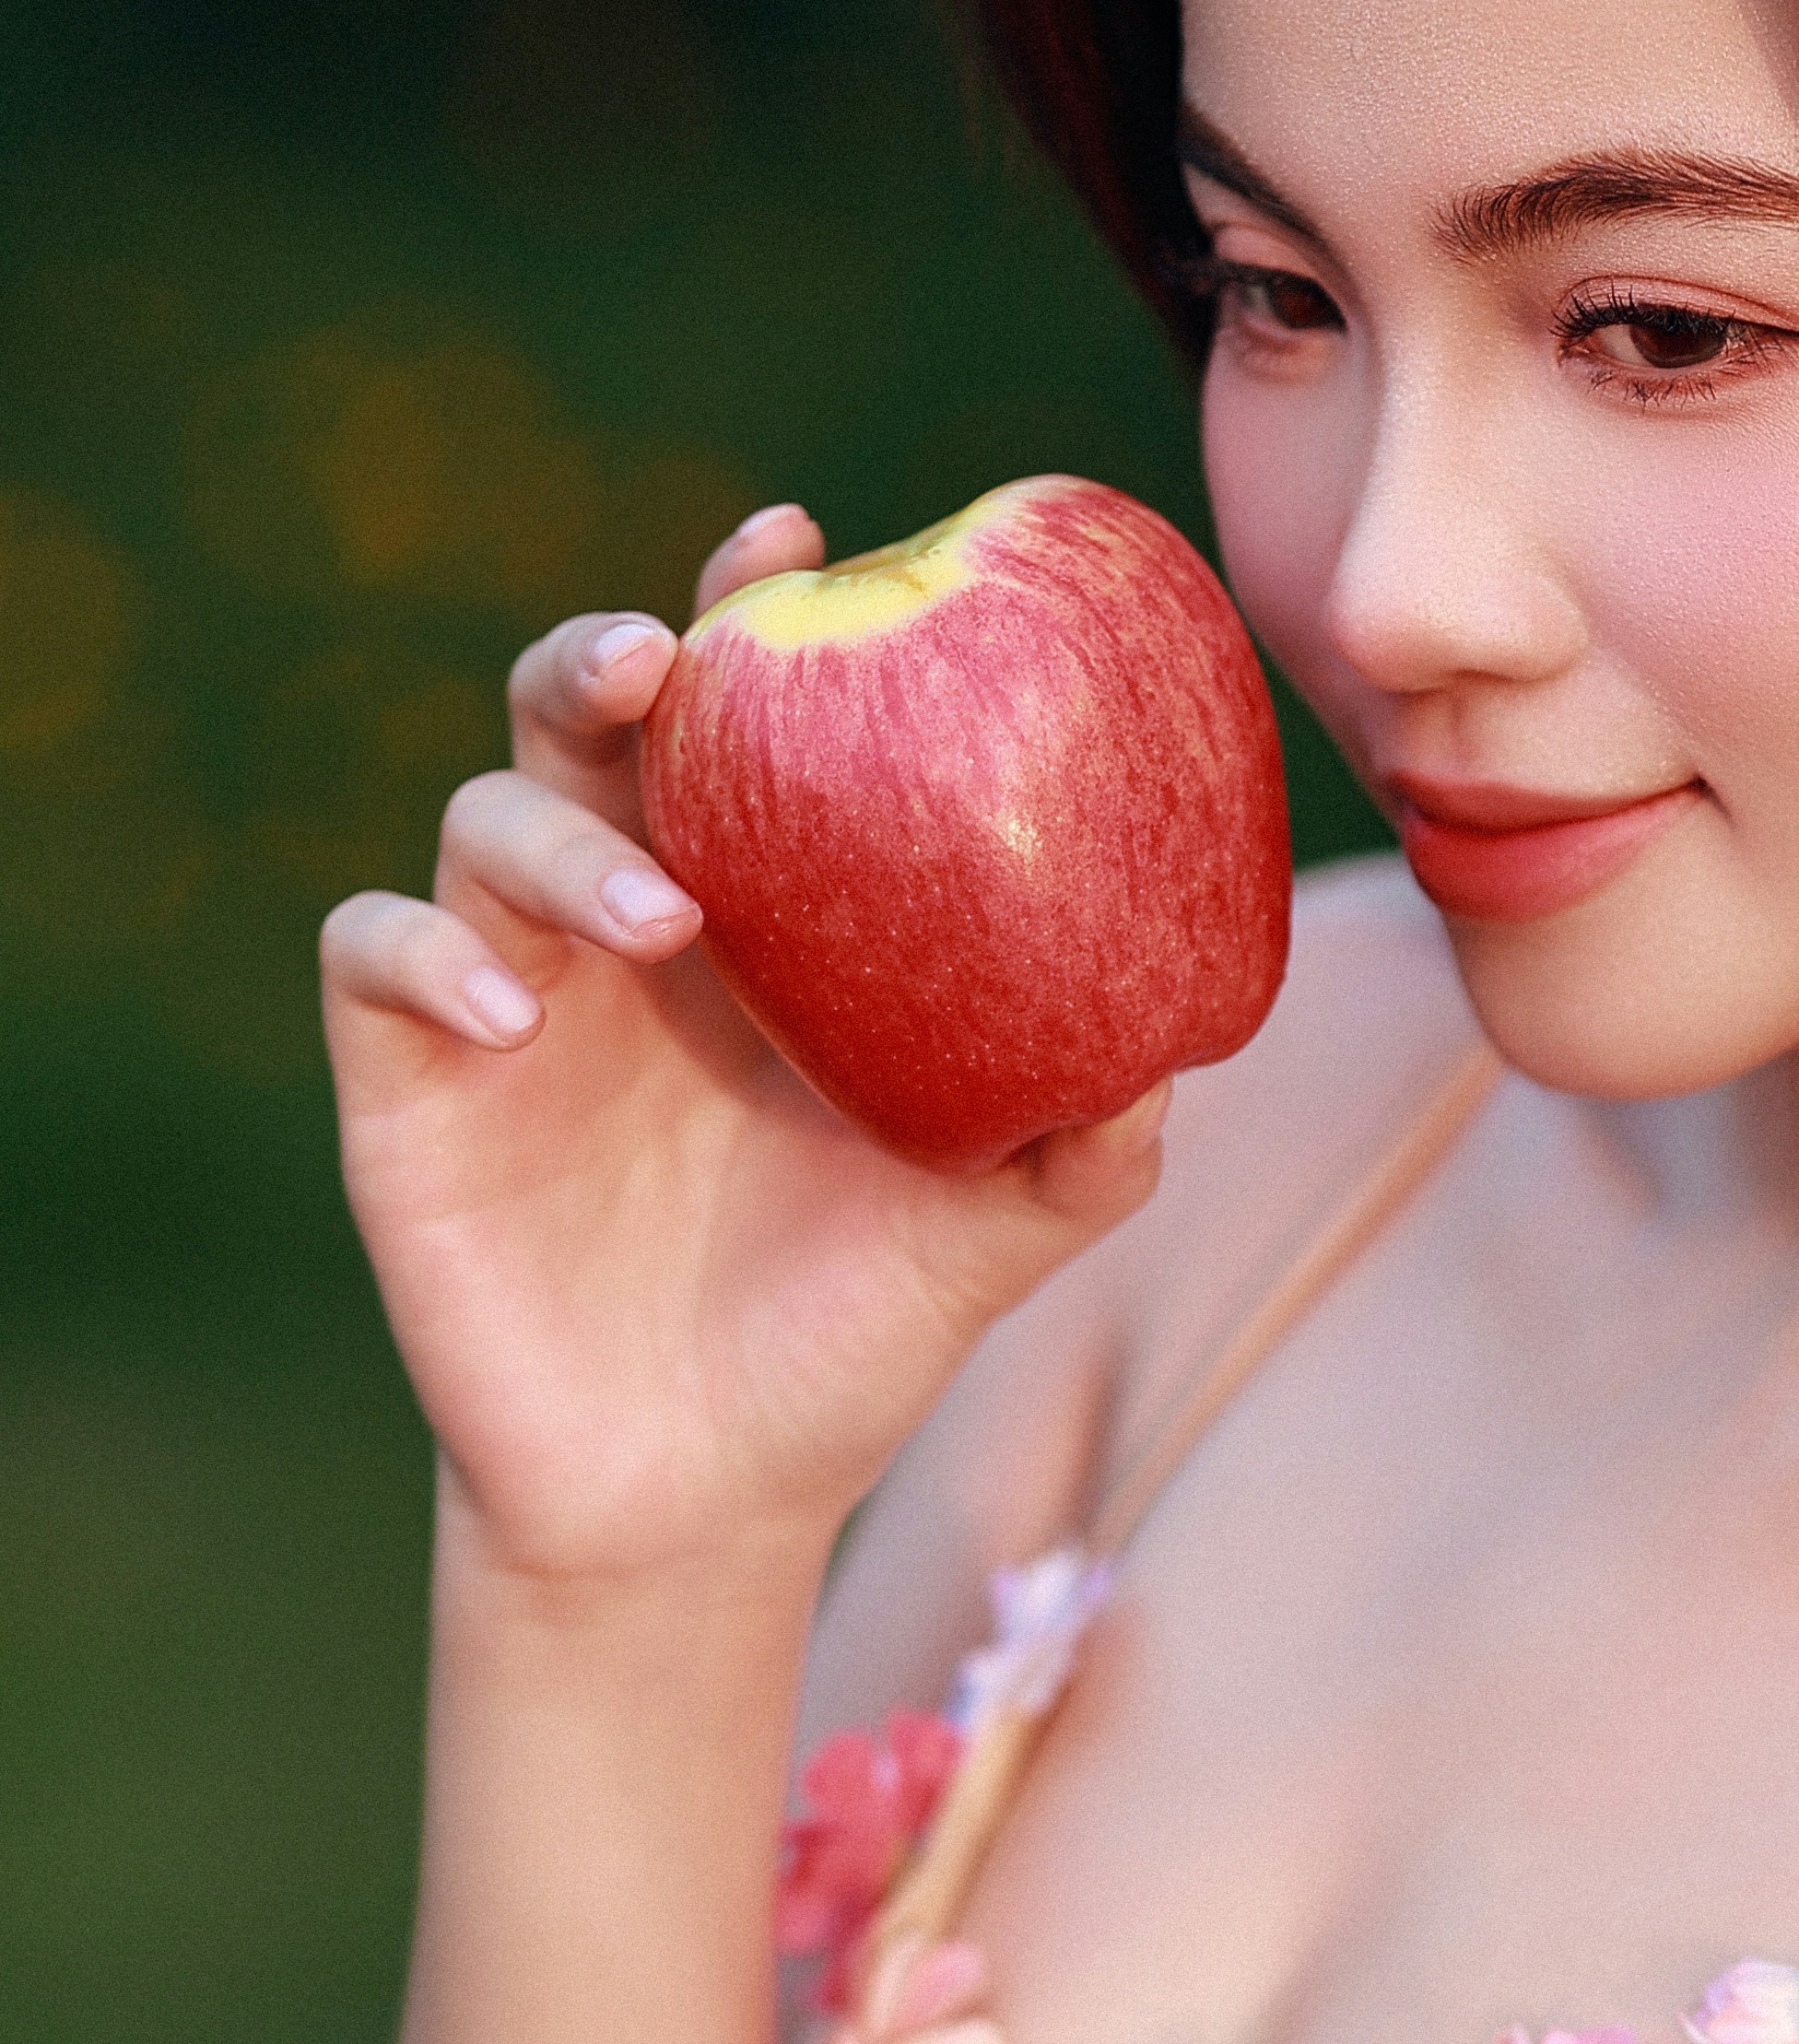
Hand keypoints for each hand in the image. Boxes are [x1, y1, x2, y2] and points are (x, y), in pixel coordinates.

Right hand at [321, 507, 1167, 1588]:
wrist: (704, 1501)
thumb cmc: (845, 1334)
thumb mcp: (991, 1237)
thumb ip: (1085, 1142)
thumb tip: (1177, 1049)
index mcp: (761, 913)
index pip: (746, 717)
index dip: (755, 605)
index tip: (800, 542)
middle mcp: (624, 917)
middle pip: (579, 717)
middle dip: (609, 657)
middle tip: (674, 662)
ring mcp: (507, 989)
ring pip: (479, 817)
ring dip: (555, 836)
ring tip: (656, 915)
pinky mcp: (408, 1083)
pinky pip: (376, 956)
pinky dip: (429, 957)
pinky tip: (512, 1020)